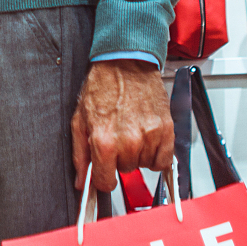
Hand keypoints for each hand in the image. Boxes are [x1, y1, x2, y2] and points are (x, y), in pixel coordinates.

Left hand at [70, 60, 174, 193]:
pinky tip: (148, 138)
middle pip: (126, 171)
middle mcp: (128, 142)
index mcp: (103, 141)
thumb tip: (81, 183)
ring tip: (132, 131)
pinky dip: (157, 153)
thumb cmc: (101, 87)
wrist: (125, 62)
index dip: (104, 178)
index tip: (105, 171)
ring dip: (139, 154)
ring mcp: (149, 136)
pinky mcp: (166, 129)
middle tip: (118, 136)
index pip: (106, 183)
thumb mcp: (79, 120)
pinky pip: (164, 160)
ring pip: (144, 165)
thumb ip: (80, 156)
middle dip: (120, 158)